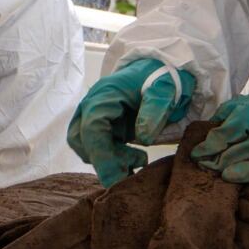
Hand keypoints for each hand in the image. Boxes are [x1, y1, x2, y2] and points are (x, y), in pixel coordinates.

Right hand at [67, 58, 195, 186]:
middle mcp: (94, 104)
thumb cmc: (163, 76)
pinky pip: (99, 147)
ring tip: (138, 162)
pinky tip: (136, 161)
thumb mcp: (166, 89)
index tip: (116, 179)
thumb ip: (155, 109)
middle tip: (130, 172)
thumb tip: (142, 137)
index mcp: (105, 94)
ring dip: (108, 161)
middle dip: (104, 161)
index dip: (101, 156)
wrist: (165, 69)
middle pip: (82, 140)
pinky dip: (113, 159)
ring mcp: (97, 116)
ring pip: (88, 146)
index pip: (92, 127)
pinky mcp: (105, 126)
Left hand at [191, 87, 248, 185]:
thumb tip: (210, 124)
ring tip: (217, 172)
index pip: (238, 118)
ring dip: (234, 162)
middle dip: (221, 150)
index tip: (198, 150)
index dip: (216, 136)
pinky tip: (235, 177)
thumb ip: (236, 111)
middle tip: (203, 163)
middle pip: (247, 133)